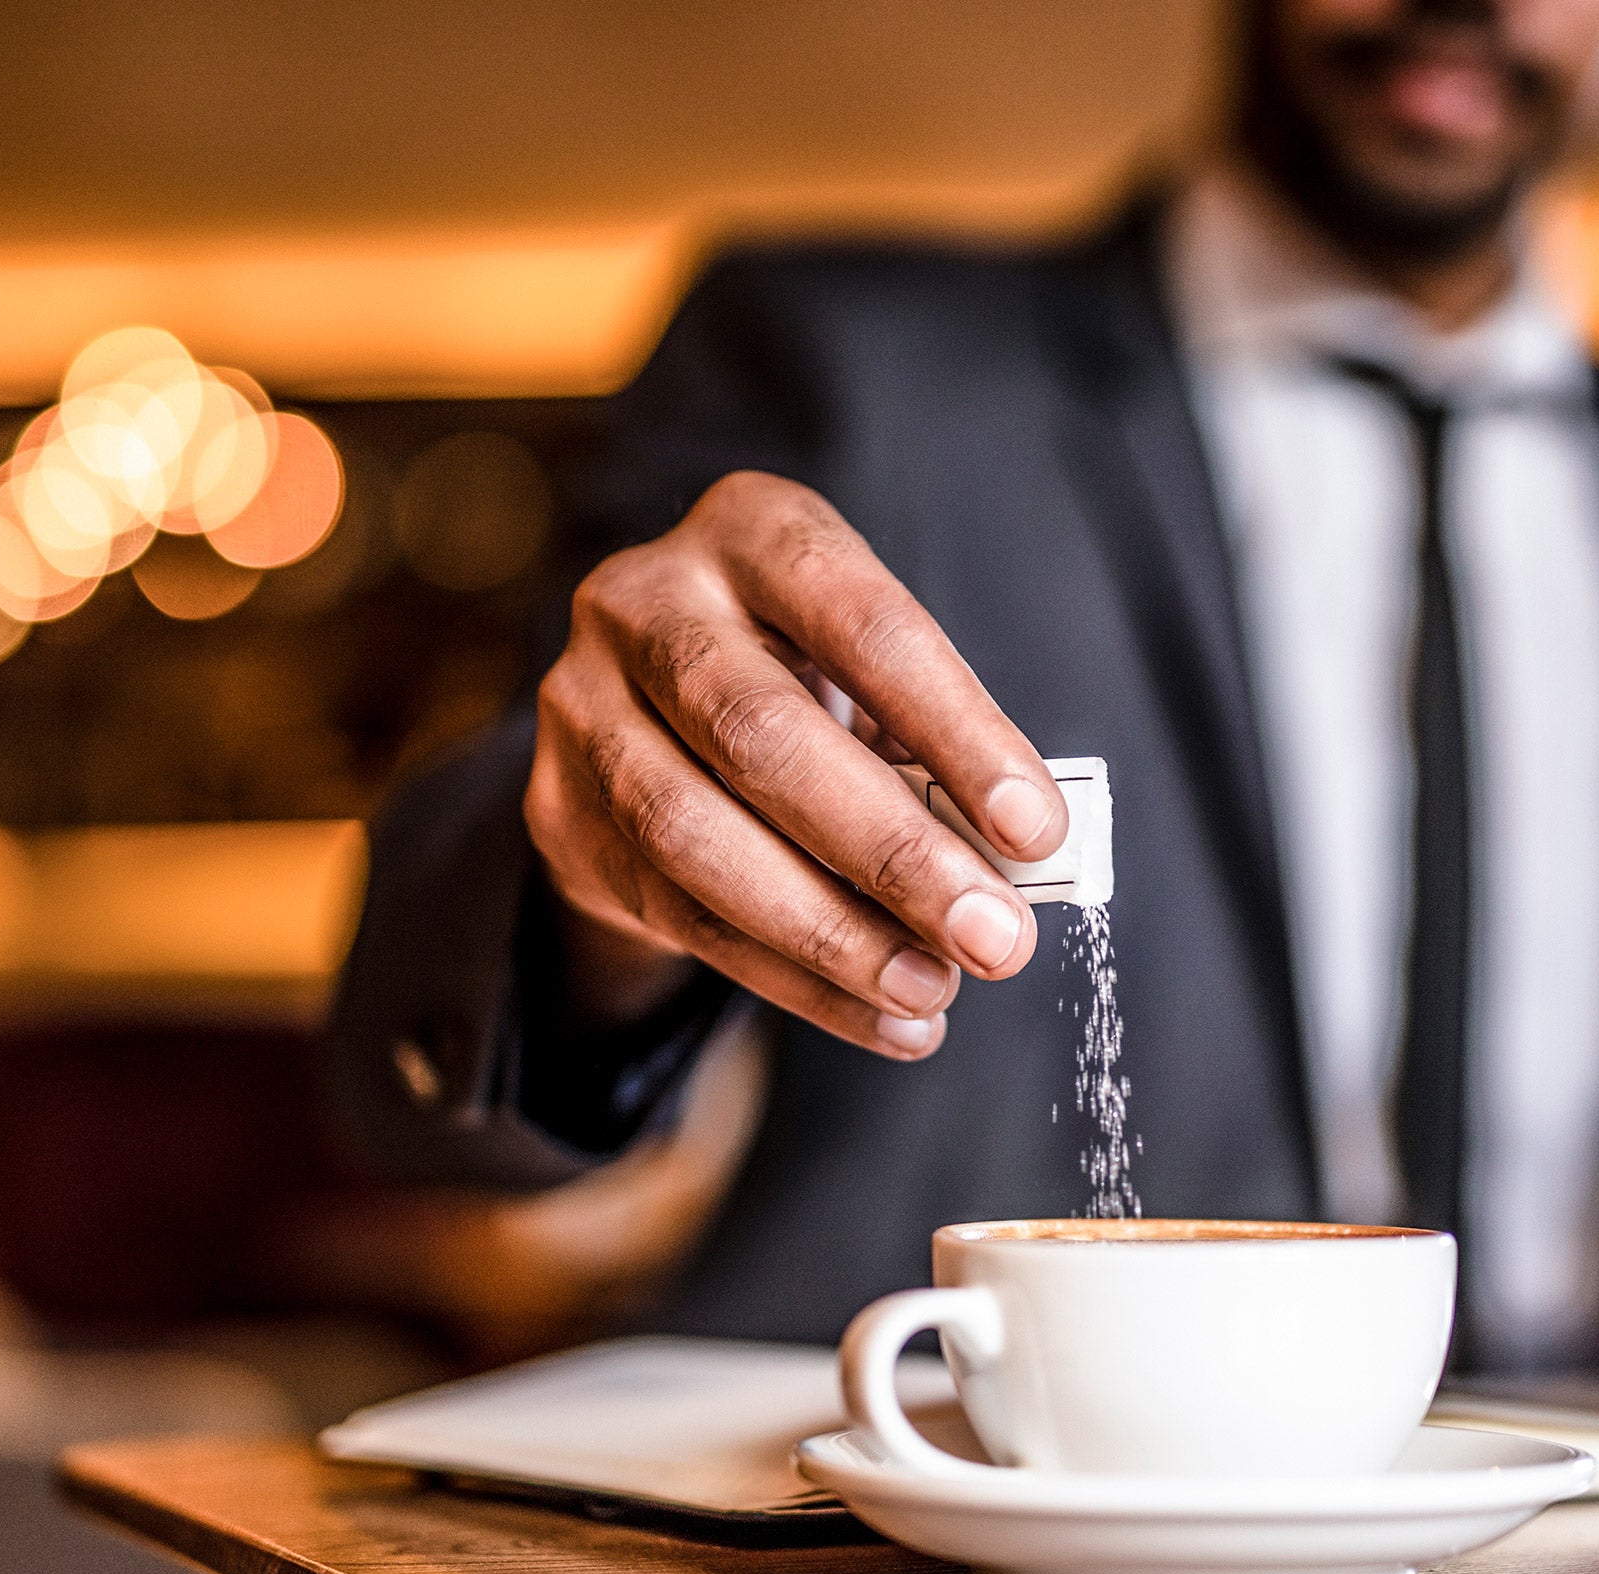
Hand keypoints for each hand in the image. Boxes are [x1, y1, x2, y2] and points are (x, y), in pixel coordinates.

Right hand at [525, 472, 1068, 1059]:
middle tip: (994, 937)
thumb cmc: (804, 681)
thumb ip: (930, 752)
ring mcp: (582, 706)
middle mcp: (647, 602)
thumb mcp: (868, 677)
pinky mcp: (560, 814)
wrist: (649, 711)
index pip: (864, 624)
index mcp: (753, 531)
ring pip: (698, 837)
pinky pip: (682, 916)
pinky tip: (885, 1017)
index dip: (957, 732)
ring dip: (833, 934)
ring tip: (935, 988)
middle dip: (892, 852)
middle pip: (762, 734)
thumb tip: (1013, 871)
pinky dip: (796, 982)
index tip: (1038, 832)